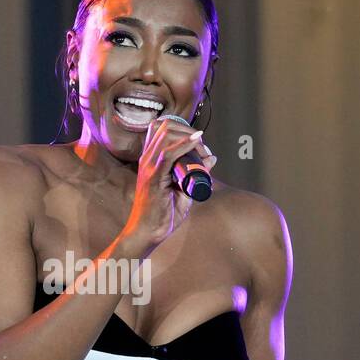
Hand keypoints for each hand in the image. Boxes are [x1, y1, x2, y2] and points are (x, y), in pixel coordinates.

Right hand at [118, 117, 216, 259]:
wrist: (148, 233)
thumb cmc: (163, 214)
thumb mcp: (183, 189)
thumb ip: (195, 173)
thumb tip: (212, 157)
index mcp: (151, 160)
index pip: (162, 129)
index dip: (183, 130)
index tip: (200, 144)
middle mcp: (147, 159)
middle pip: (165, 127)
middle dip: (188, 131)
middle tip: (204, 148)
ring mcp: (149, 167)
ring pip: (167, 136)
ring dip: (189, 138)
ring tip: (203, 150)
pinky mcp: (153, 178)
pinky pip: (168, 154)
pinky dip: (184, 144)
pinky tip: (196, 141)